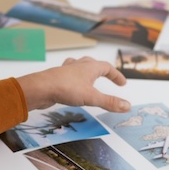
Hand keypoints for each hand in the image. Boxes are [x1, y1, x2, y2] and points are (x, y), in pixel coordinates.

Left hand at [16, 56, 130, 112]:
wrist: (40, 88)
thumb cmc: (66, 88)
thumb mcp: (92, 97)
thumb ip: (109, 102)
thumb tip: (127, 106)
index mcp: (89, 67)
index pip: (107, 68)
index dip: (116, 75)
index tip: (122, 83)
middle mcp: (78, 66)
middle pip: (93, 64)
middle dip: (102, 70)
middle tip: (109, 77)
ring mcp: (66, 71)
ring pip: (79, 66)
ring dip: (86, 70)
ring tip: (89, 76)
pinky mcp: (57, 78)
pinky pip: (68, 75)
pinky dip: (74, 78)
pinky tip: (71, 85)